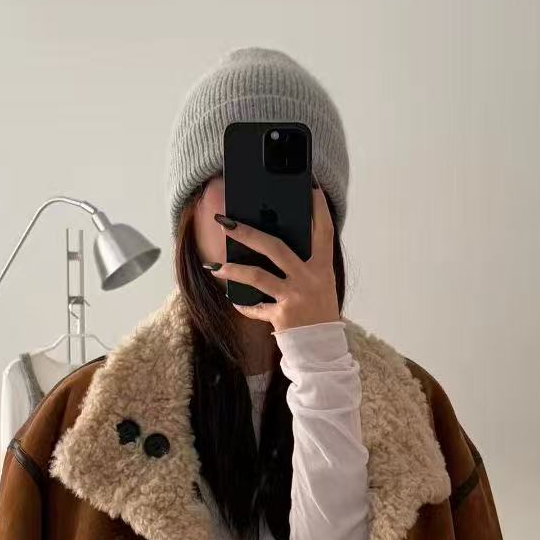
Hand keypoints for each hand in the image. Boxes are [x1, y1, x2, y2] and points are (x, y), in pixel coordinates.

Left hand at [208, 186, 339, 332]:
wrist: (323, 352)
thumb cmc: (319, 314)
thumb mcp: (321, 285)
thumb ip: (305, 265)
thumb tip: (272, 244)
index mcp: (323, 268)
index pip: (324, 231)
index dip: (319, 209)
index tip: (312, 188)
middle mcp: (310, 279)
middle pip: (275, 247)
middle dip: (248, 233)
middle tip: (226, 222)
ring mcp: (295, 297)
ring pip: (258, 276)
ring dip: (233, 270)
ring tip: (215, 266)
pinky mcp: (282, 316)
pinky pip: (256, 307)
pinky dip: (245, 305)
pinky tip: (234, 300)